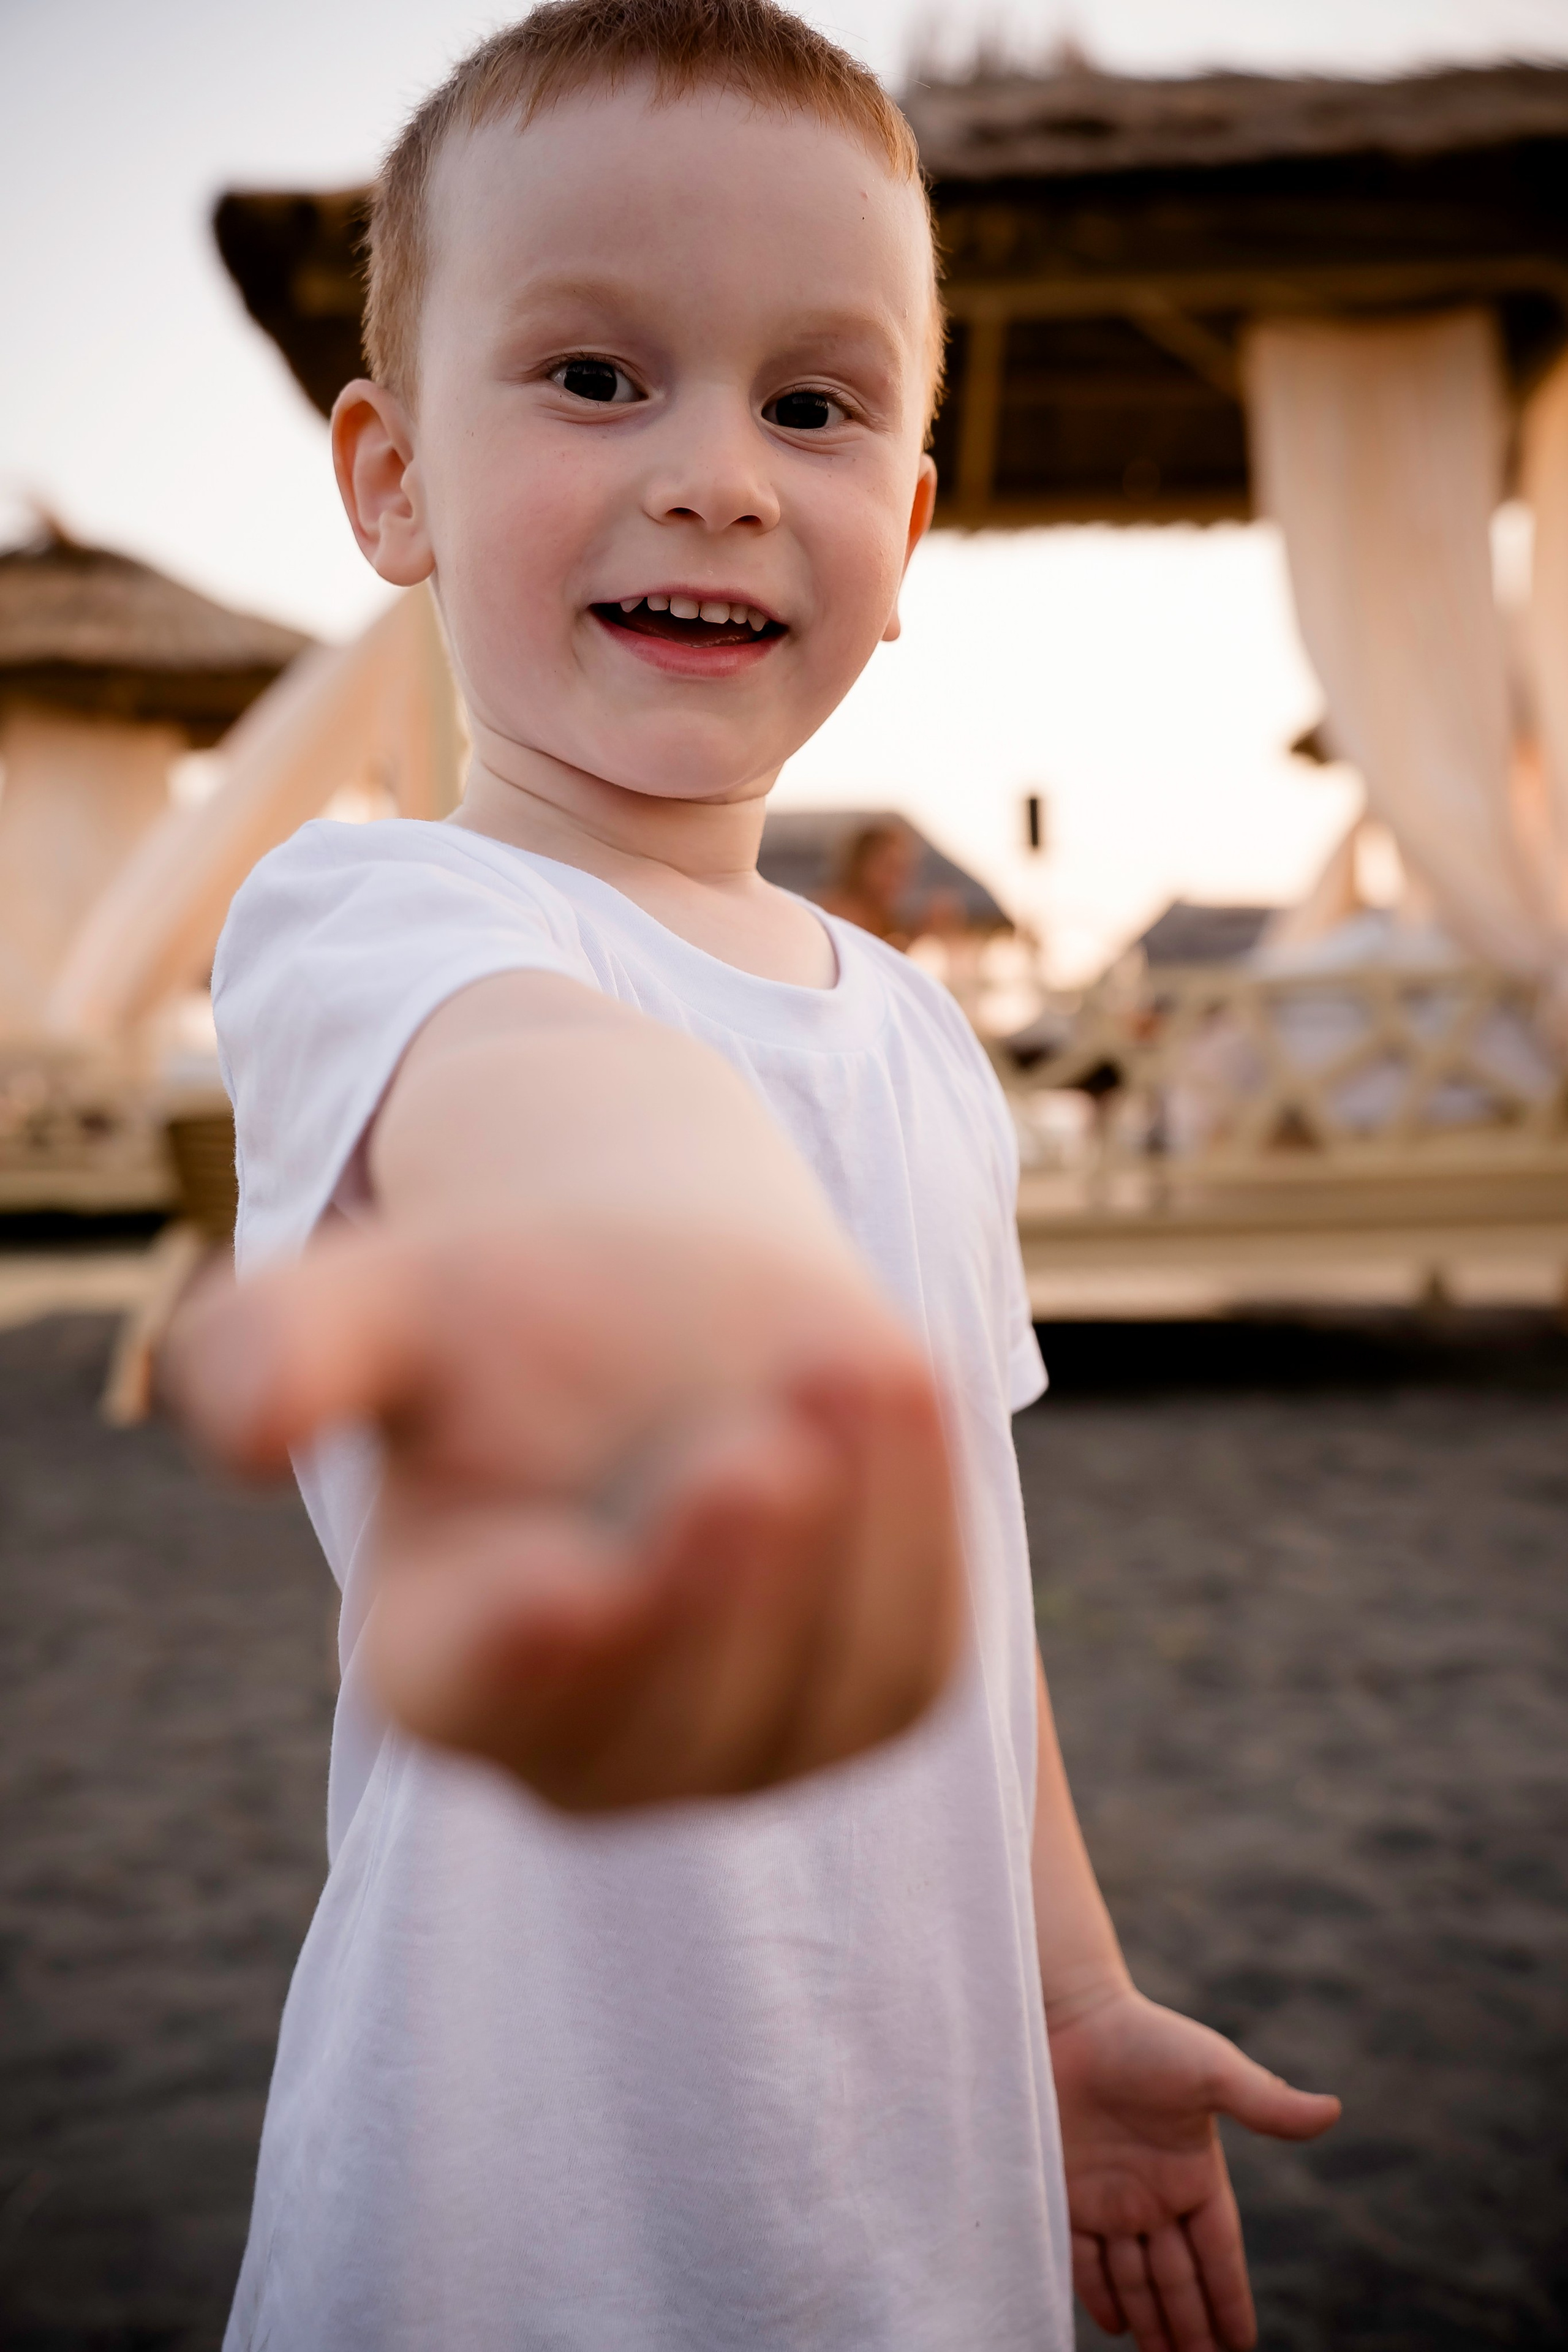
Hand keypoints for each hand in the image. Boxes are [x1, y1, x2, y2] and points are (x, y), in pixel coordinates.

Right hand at [162, 1215, 963, 1810]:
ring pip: (811, 1705)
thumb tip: (231, 1423)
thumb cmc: (505, 1307)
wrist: (666, 1292)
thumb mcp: (386, 1299)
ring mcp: (737, 1740)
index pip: (485, 1697)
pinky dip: (915, 1537)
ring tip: (853, 1373)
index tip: (568, 1579)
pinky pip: (905, 1659)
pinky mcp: (863, 1696)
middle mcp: (587, 1740)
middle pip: (670, 1727)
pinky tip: (894, 1388)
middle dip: (718, 1600)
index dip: (527, 1657)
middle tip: (754, 1453)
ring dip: (844, 1556)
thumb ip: (288, 1346)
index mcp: (443, 1663)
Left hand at [1048, 1983, 1339, 2350]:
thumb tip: (1332, 2111)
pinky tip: (1112, 2324)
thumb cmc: (1142, 2036)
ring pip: (1136, 2278)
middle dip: (1193, 2328)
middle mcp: (1154, 2192)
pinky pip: (1085, 2257)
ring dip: (1151, 2322)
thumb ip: (1265, 2101)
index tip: (1244, 2346)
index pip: (1220, 2253)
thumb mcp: (1211, 2070)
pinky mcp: (1067, 2189)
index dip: (1231, 2300)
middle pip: (1179, 2278)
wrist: (1065, 2013)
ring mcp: (1110, 2194)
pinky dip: (1099, 2293)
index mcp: (1195, 2171)